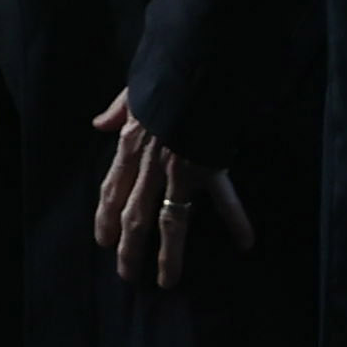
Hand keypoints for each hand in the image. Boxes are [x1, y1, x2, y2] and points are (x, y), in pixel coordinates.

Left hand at [93, 89, 255, 290]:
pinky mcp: (207, 166)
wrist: (196, 64)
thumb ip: (118, 110)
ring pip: (168, 221)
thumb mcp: (134, 91)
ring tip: (167, 281)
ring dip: (167, 255)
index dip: (105, 217)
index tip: (103, 241)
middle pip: (134, 216)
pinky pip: (222, 197)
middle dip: (128, 249)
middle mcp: (150, 164)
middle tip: (127, 275)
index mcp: (131, 144)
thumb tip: (99, 122)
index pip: (111, 189)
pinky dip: (236, 218)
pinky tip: (246, 241)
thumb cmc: (167, 74)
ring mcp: (178, 169)